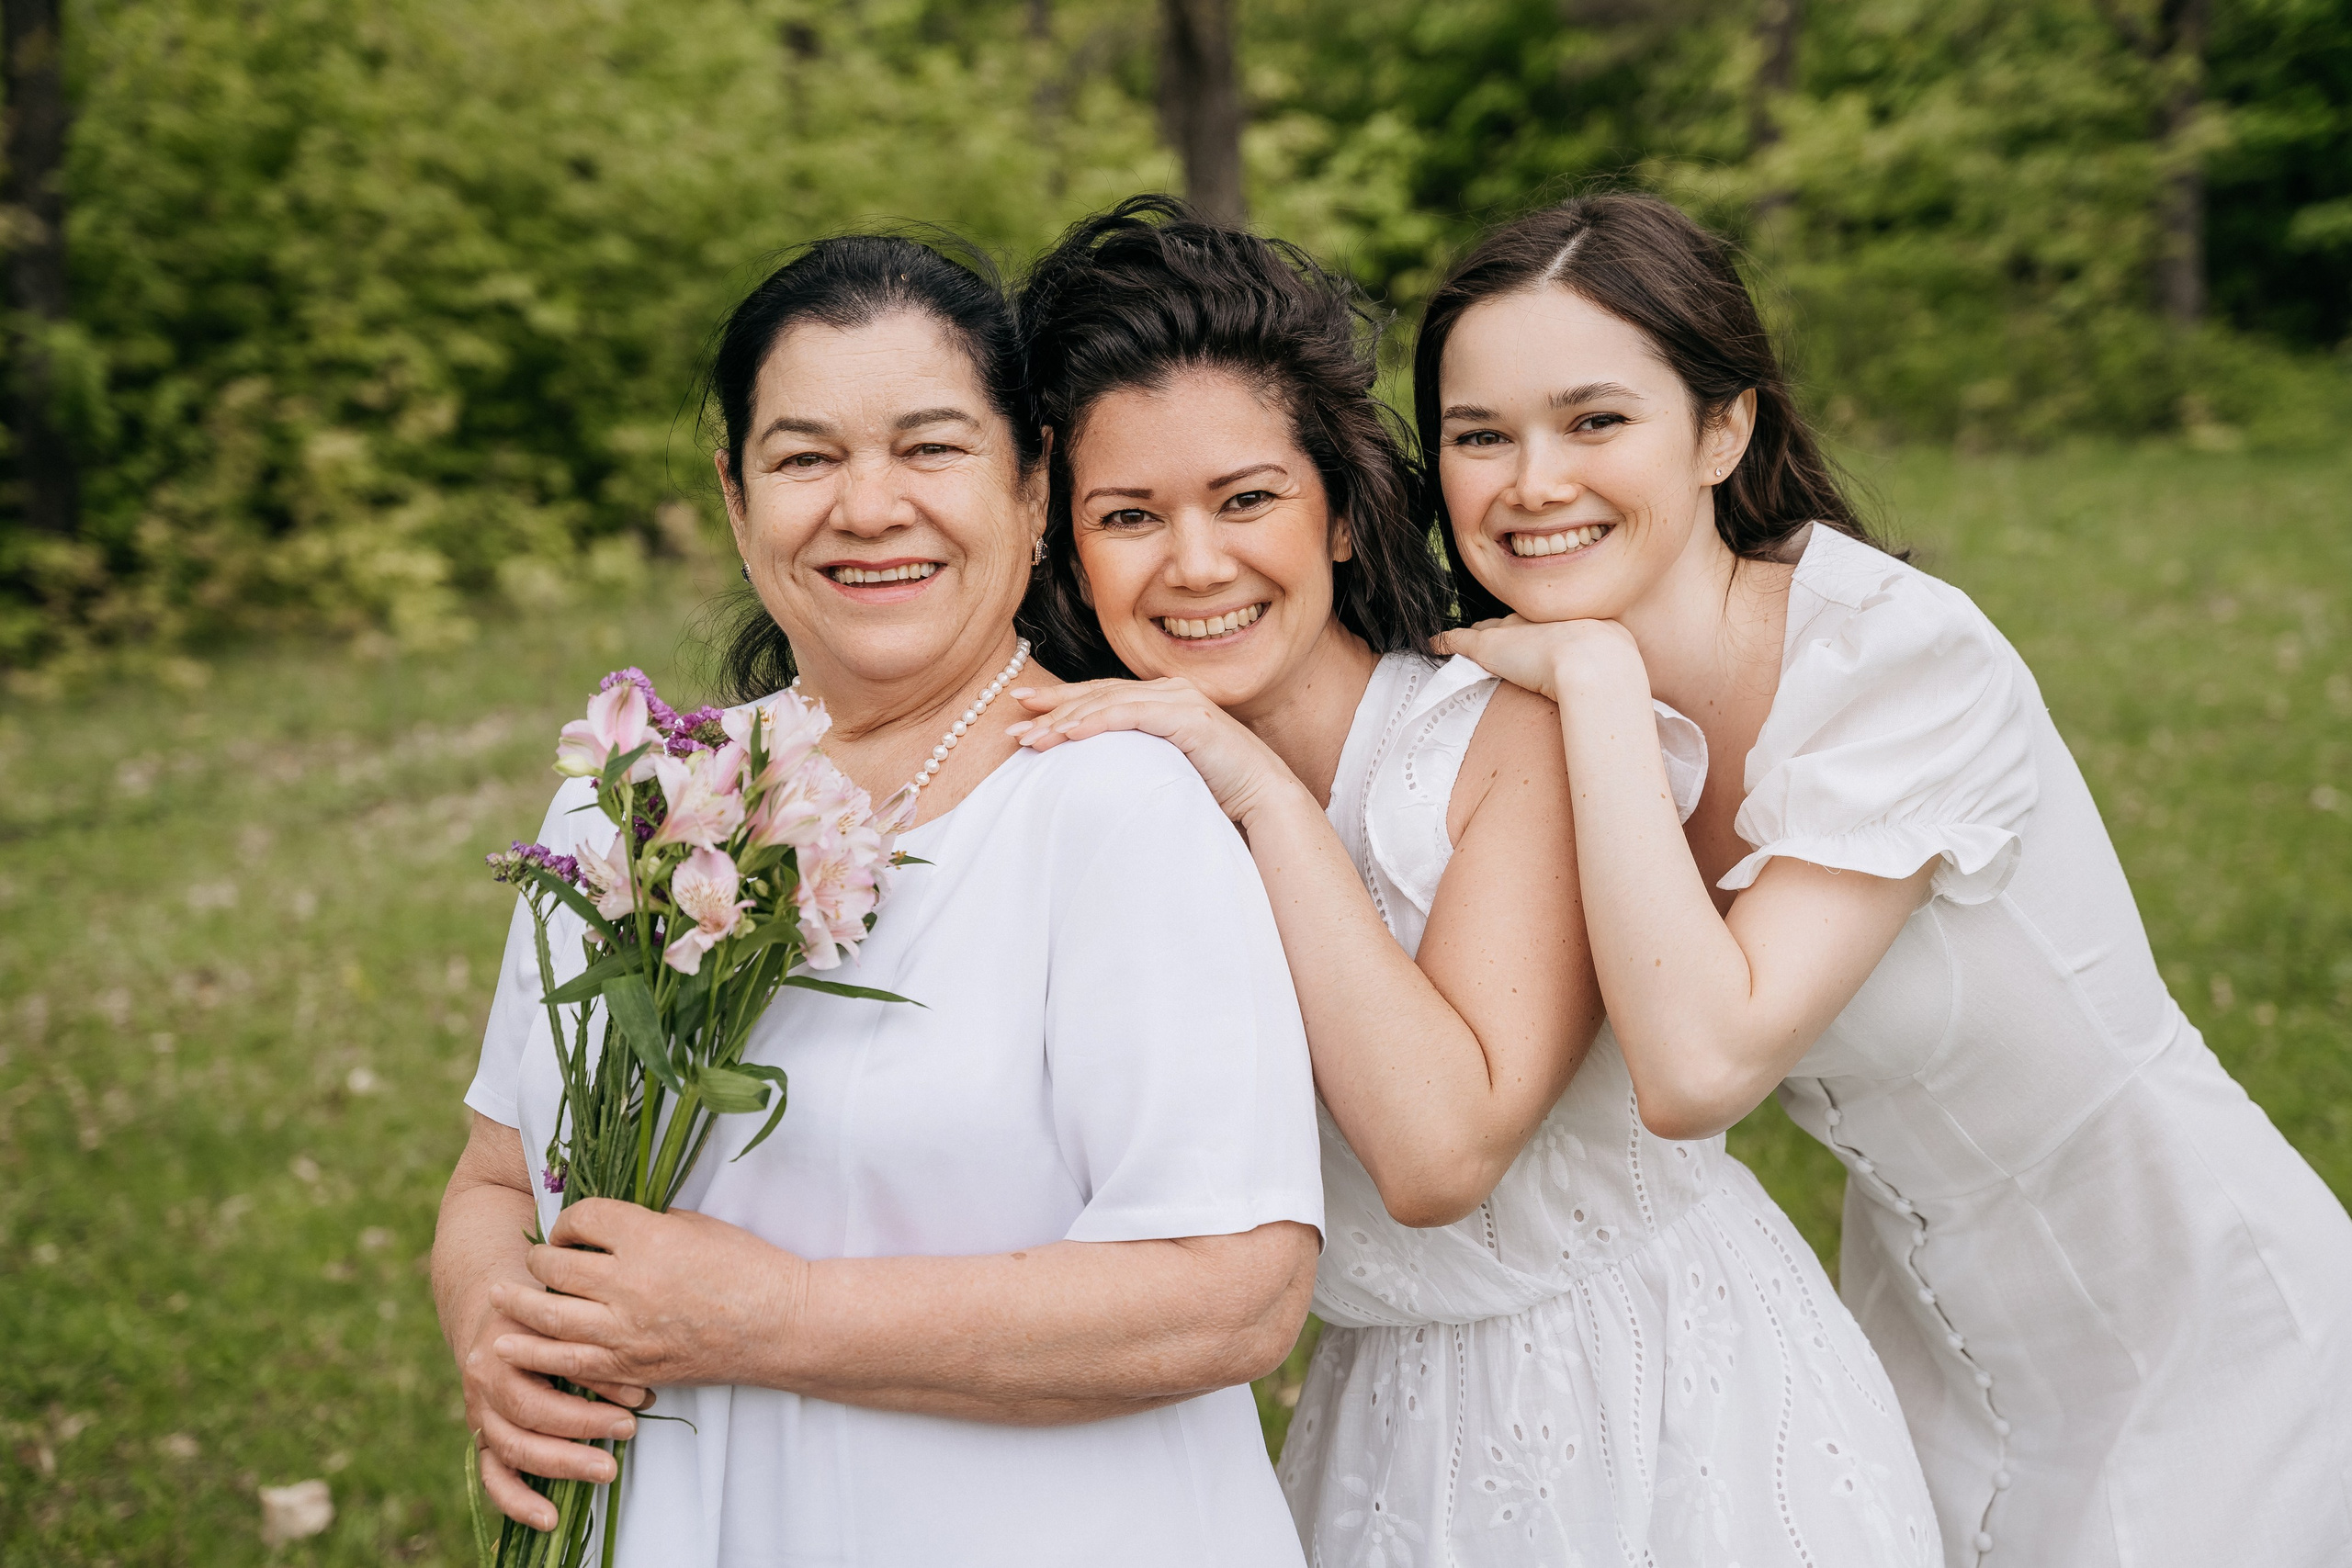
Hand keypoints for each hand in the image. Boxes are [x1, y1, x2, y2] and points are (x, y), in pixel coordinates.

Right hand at [459, 1287, 649, 1529]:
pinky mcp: (481, 1438)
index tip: (640, 1397)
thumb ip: (593, 1345)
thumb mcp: (565, 1311)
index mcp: (508, 1340)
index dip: (598, 1384)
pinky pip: (493, 1477)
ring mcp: (480, 1411)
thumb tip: (640, 1393)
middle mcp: (486, 1378)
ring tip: (608, 1469)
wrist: (493, 1310)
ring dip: (562, 1464)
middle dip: (584, 1426)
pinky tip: (549, 1518)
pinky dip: (518, 1503)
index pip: (552, 1367)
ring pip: (514, 1447)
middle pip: (531, 1412)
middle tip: (629, 1429)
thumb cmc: (542, 1308)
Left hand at [490, 1200, 806, 1395]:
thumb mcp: (694, 1225)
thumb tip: (600, 1226)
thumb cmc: (746, 1266)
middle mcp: (629, 1282)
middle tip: (537, 1258)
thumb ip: (643, 1224)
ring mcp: (626, 1329)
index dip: (569, 1219)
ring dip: (516, 1305)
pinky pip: (568, 1360)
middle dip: (539, 1259)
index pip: (581, 1219)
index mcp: (648, 1236)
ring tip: (497, 1297)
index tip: (572, 1227)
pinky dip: (535, 1350)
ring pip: (547, 1315)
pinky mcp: (629, 1365)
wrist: (779, 1325)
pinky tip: (512, 1344)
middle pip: (554, 1266)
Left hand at [1006, 677, 1304, 825]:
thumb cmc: (1217, 791)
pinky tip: (1069, 733)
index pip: (1101, 694)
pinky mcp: (1189, 717)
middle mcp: (1170, 691)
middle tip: (1013, 722)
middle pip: (1098, 693)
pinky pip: (1132, 714)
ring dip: (1066, 719)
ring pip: (1109, 702)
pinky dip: (1098, 721)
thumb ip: (1135, 757)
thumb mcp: (1164, 768)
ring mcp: (1181, 700)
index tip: (1021, 705)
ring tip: (1032, 737)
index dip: (1060, 698)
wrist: (1264, 798)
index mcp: (1162, 700)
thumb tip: (1093, 771)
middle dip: (1052, 707)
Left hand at [1433, 616, 1644, 703]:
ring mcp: (1511, 633)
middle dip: (1508, 629)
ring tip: (1468, 643)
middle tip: (1502, 641)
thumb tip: (1625, 695)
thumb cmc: (1613, 668)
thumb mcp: (1620, 661)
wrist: (1593, 662)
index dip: (1537, 632)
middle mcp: (1537, 621)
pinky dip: (1446, 643)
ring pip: (1488, 630)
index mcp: (1568, 621)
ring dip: (1477, 637)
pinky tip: (1432, 645)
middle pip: (1515, 623)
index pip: (1544, 624)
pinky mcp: (1488, 647)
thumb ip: (1617, 675)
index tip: (1535, 642)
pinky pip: (1459, 641)